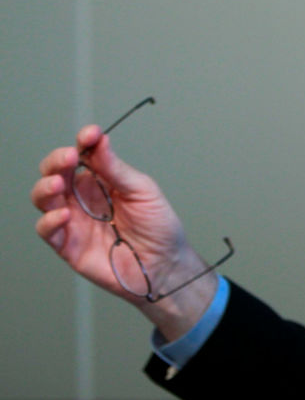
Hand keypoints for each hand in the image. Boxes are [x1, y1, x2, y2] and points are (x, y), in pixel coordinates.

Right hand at [31, 125, 216, 337]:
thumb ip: (117, 169)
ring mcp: (74, 220)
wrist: (165, 264)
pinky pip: (47, 230)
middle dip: (57, 161)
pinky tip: (63, 214)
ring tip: (58, 183)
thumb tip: (100, 141)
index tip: (90, 134)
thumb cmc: (159, 227)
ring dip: (45, 187)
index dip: (82, 142)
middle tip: (69, 158)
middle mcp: (82, 197)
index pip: (82, 155)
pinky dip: (49, 220)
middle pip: (56, 172)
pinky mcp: (69, 245)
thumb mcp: (143, 191)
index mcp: (101, 180)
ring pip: (44, 198)